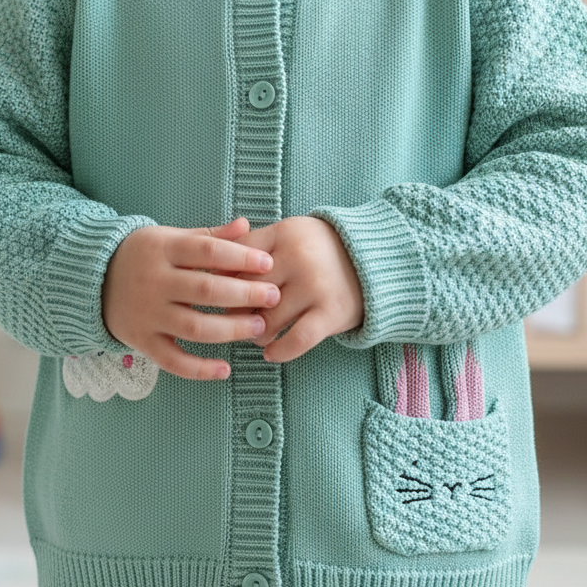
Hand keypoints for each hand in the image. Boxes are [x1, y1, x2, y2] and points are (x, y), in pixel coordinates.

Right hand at [102, 217, 280, 380]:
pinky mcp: (142, 341)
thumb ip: (209, 235)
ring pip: (194, 326)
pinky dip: (199, 369)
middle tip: (274, 296)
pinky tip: (225, 369)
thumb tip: (246, 225)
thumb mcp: (170, 237)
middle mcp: (154, 281)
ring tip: (260, 328)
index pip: (206, 251)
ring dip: (231, 330)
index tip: (268, 263)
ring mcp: (147, 314)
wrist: (92, 280)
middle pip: (205, 289)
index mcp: (163, 249)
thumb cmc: (143, 255)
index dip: (240, 257)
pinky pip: (172, 360)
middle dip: (244, 294)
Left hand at [231, 216, 363, 363]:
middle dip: (234, 310)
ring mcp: (315, 286)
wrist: (375, 260)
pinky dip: (278, 351)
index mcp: (283, 234)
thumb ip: (253, 247)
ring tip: (255, 334)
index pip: (235, 258)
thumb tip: (211, 273)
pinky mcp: (331, 313)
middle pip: (246, 291)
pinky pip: (295, 339)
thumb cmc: (319, 250)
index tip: (218, 292)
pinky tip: (270, 353)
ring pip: (266, 319)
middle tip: (232, 318)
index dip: (221, 279)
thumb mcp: (289, 235)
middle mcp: (298, 258)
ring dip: (254, 333)